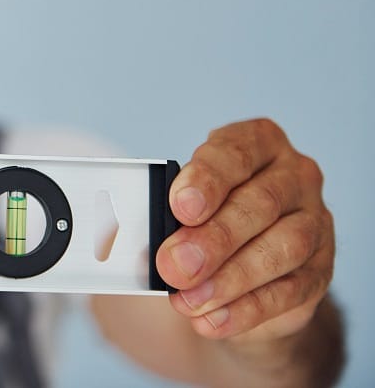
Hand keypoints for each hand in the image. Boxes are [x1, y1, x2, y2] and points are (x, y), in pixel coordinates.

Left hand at [155, 118, 333, 343]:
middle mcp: (293, 176)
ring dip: (231, 278)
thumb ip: (166, 214)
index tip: (180, 207)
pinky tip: (212, 319)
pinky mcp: (319, 271)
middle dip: (213, 239)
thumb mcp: (181, 204)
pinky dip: (246, 309)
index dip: (207, 180)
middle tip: (174, 266)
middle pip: (260, 204)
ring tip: (189, 299)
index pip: (234, 152)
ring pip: (282, 248)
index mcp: (256, 143)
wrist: (241, 267)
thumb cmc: (203, 218)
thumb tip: (142, 239)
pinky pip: (289, 291)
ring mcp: (315, 222)